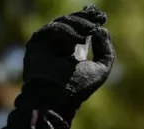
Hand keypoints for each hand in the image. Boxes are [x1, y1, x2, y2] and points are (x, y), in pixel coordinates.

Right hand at [0, 5, 114, 128]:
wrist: (57, 97)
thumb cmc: (79, 88)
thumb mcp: (101, 69)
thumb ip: (106, 50)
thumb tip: (102, 30)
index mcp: (73, 53)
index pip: (80, 31)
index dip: (90, 21)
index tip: (101, 16)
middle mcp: (59, 46)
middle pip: (71, 24)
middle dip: (85, 18)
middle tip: (98, 15)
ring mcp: (47, 44)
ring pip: (63, 24)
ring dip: (79, 24)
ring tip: (91, 29)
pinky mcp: (37, 43)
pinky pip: (52, 29)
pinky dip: (67, 32)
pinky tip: (79, 38)